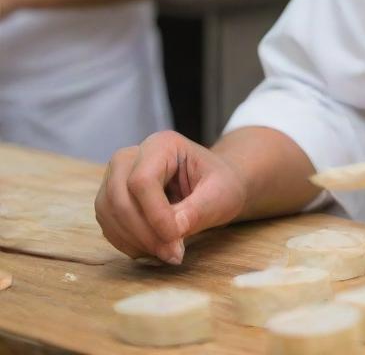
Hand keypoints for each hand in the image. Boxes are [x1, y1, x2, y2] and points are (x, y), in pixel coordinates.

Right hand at [95, 131, 246, 262]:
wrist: (216, 186)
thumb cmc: (221, 184)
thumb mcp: (220, 194)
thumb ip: (197, 210)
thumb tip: (172, 233)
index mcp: (163, 144)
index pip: (143, 180)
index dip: (155, 214)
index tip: (176, 239)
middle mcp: (133, 156)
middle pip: (118, 196)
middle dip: (144, 233)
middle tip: (173, 254)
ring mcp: (116, 177)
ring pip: (108, 212)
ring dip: (135, 241)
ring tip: (167, 253)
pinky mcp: (111, 200)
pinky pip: (109, 226)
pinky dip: (129, 244)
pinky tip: (155, 249)